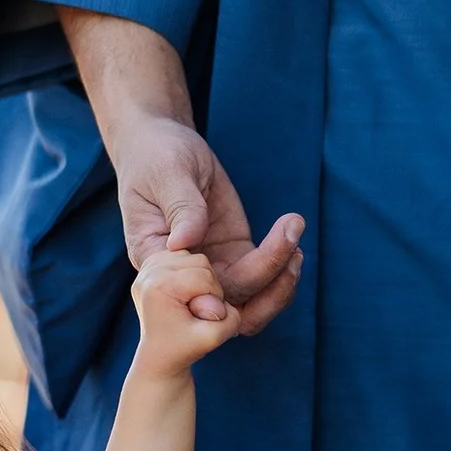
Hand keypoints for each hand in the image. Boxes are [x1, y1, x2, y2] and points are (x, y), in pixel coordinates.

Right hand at [110, 116, 303, 337]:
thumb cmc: (154, 156)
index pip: (184, 293)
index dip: (213, 297)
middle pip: (226, 307)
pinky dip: (282, 264)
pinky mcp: (234, 253)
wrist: (162, 144)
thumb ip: (180, 207)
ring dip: (279, 284)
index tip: (246, 278)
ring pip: (249, 301)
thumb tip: (187, 242)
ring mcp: (212, 266)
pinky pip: (262, 276)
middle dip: (264, 289)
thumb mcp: (166, 175)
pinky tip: (292, 235)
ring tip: (297, 246)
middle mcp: (183, 274)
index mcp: (154, 259)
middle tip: (292, 255)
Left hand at [130, 247, 234, 376]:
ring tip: (191, 300)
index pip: (206, 276)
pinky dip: (189, 272)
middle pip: (199, 261)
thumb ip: (229, 320)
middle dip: (208, 285)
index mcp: (160, 287)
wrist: (158, 355)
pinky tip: (183, 291)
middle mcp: (148, 273)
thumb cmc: (184, 348)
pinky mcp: (149, 266)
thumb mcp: (212, 339)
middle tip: (199, 307)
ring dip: (199, 277)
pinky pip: (182, 257)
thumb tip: (225, 300)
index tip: (203, 315)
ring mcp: (146, 268)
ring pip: (192, 257)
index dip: (215, 297)